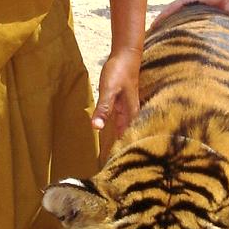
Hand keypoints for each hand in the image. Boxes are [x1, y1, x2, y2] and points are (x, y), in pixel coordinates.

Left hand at [92, 46, 140, 160]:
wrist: (126, 55)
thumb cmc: (119, 71)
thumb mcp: (109, 90)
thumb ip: (103, 108)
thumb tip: (96, 128)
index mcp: (131, 115)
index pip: (126, 140)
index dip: (121, 154)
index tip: (113, 170)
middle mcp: (132, 116)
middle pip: (126, 139)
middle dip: (120, 154)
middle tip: (110, 173)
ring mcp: (128, 112)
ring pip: (123, 133)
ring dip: (118, 145)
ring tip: (110, 162)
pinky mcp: (122, 107)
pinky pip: (119, 125)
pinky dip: (114, 134)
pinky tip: (109, 141)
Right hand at [154, 0, 228, 29]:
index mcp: (195, 0)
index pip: (176, 6)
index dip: (166, 15)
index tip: (155, 23)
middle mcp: (190, 2)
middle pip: (170, 10)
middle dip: (159, 19)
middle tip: (149, 32)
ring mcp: (190, 4)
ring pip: (173, 11)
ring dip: (164, 19)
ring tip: (154, 33)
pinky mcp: (194, 6)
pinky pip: (179, 12)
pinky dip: (171, 18)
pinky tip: (169, 28)